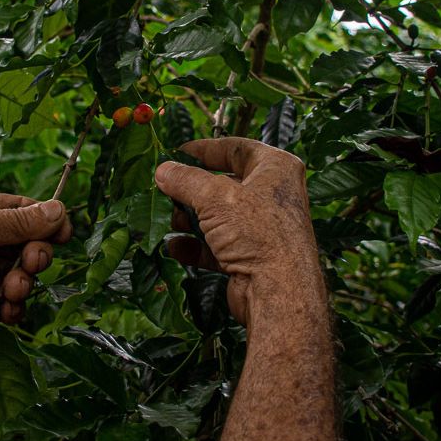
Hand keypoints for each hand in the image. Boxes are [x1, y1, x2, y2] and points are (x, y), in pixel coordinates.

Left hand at [0, 190, 71, 351]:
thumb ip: (19, 222)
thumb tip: (58, 209)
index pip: (20, 209)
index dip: (45, 220)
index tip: (64, 232)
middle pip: (27, 242)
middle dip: (35, 254)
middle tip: (33, 262)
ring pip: (23, 273)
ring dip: (23, 282)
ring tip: (11, 290)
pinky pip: (11, 301)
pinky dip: (14, 306)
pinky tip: (5, 309)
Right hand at [154, 138, 318, 325]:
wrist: (278, 292)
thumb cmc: (256, 232)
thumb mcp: (215, 197)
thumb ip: (186, 180)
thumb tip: (163, 170)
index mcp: (277, 169)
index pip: (237, 148)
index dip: (205, 149)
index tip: (176, 152)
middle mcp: (272, 196)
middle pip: (224, 184)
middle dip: (192, 189)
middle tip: (165, 189)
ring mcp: (262, 228)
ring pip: (218, 216)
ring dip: (190, 218)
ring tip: (168, 219)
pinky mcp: (250, 257)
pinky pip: (217, 245)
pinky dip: (195, 245)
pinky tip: (174, 246)